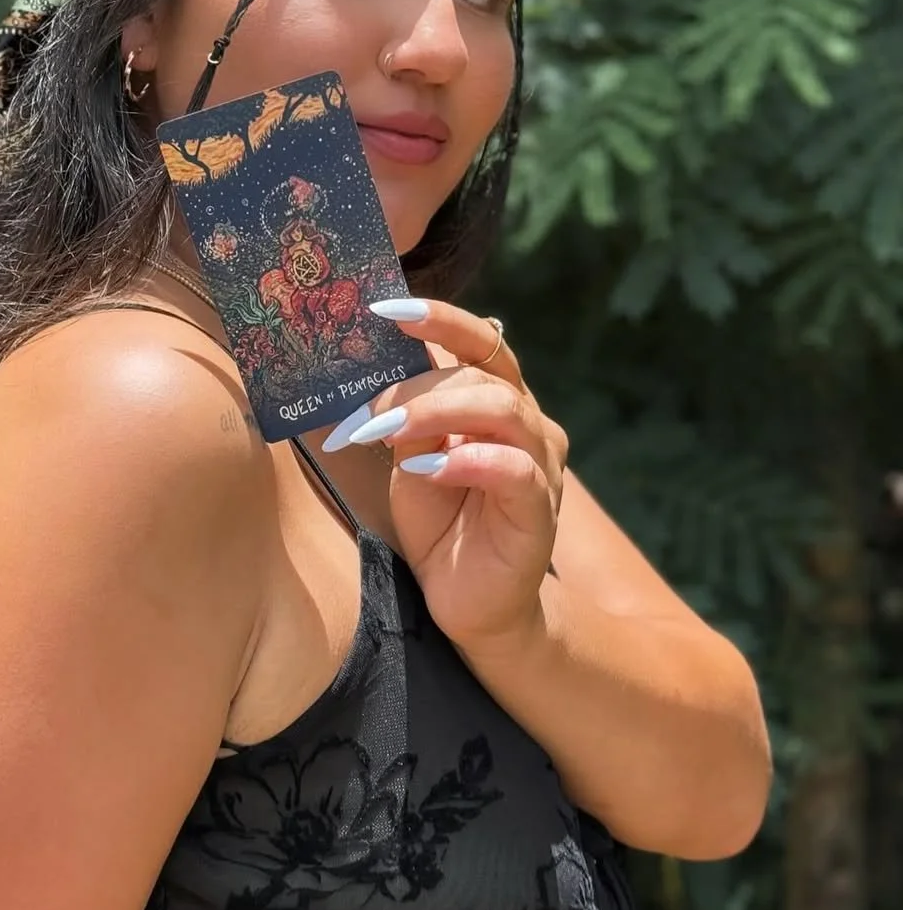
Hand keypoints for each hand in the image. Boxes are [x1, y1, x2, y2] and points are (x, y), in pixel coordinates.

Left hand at [322, 298, 567, 650]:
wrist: (469, 600)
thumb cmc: (440, 518)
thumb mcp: (411, 453)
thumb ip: (406, 411)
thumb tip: (376, 360)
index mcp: (498, 398)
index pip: (479, 341)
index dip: (439, 318)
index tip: (386, 309)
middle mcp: (527, 421)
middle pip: (482, 375)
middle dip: (417, 385)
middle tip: (369, 411)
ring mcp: (540, 463)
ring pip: (502, 410)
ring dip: (438, 412)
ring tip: (390, 431)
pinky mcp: (540, 509)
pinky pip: (514, 470)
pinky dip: (468, 461)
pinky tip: (429, 469)